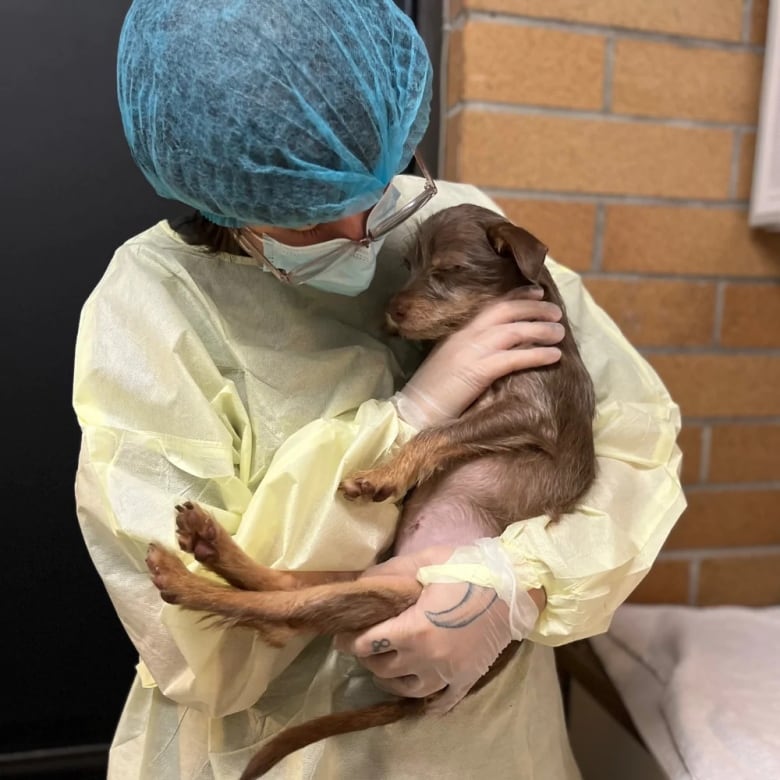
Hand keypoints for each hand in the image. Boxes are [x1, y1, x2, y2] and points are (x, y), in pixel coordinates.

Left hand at [334, 547, 513, 713]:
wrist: (517, 587)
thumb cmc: (469, 569)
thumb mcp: (426, 562)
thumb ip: (389, 573)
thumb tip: (360, 583)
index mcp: (414, 629)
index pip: (366, 644)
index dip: (349, 639)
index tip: (343, 633)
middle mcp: (427, 659)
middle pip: (381, 668)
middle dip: (367, 656)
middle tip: (364, 642)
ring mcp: (447, 674)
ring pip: (404, 688)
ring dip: (388, 677)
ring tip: (385, 663)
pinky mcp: (465, 680)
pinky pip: (440, 702)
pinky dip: (425, 700)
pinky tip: (418, 689)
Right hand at [393, 289, 563, 428]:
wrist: (413, 413)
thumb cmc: (433, 394)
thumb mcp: (451, 363)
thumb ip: (471, 350)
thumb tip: (501, 346)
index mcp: (458, 333)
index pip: (492, 306)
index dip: (517, 296)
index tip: (538, 293)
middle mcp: (465, 336)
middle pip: (506, 311)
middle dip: (534, 308)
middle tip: (556, 311)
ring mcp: (470, 352)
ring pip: (513, 331)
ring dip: (541, 329)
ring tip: (561, 332)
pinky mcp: (477, 372)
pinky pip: (513, 358)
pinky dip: (536, 354)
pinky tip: (554, 356)